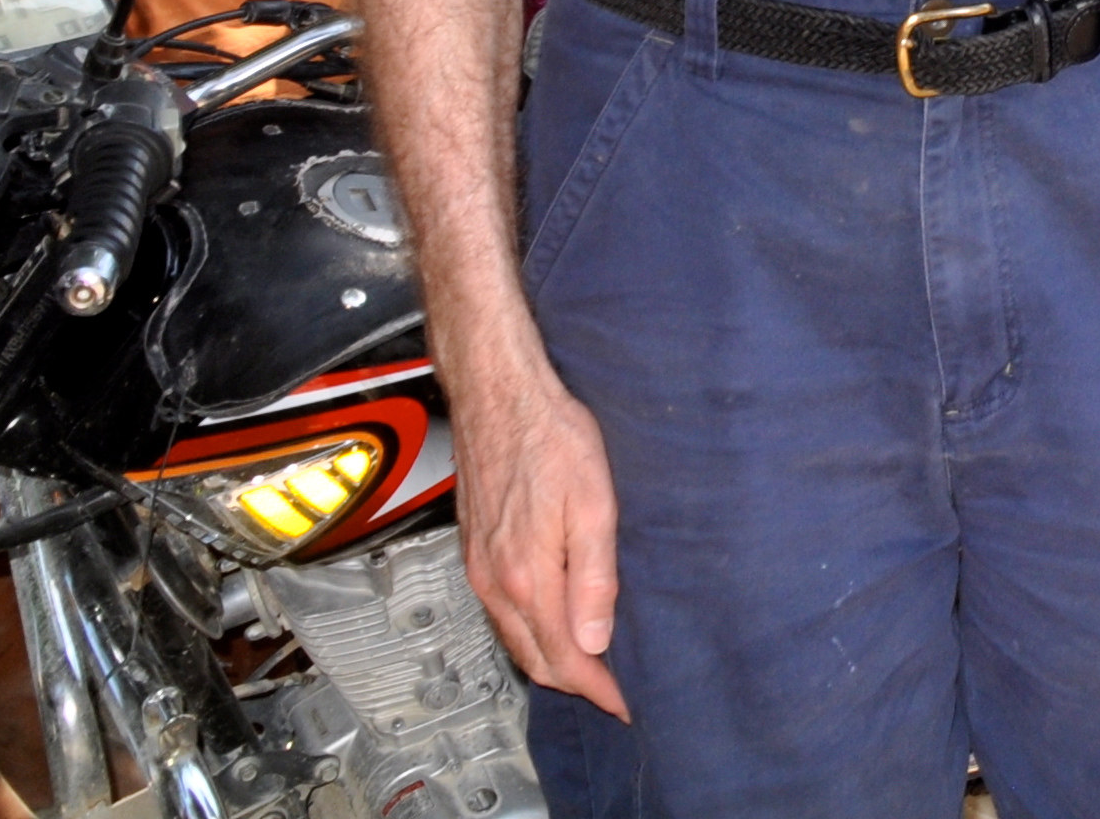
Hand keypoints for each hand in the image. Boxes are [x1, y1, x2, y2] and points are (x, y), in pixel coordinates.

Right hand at [454, 360, 629, 717]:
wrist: (498, 394)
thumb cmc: (550, 436)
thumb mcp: (593, 503)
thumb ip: (594, 577)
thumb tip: (596, 639)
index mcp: (527, 576)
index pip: (564, 657)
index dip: (596, 688)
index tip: (624, 704)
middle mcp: (496, 581)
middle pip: (534, 658)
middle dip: (574, 682)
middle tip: (612, 691)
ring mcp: (480, 567)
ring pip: (514, 638)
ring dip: (550, 658)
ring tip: (590, 665)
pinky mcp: (475, 551)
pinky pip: (500, 612)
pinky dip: (528, 631)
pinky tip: (551, 621)